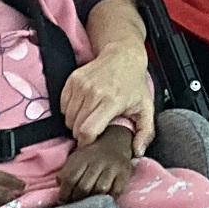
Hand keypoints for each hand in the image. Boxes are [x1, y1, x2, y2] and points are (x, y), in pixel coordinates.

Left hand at [58, 126, 133, 202]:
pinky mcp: (124, 173)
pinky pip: (116, 191)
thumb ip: (66, 173)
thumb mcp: (76, 159)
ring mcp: (112, 167)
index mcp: (83, 158)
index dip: (64, 193)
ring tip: (89, 204)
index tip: (63, 201)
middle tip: (75, 205)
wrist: (115, 142)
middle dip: (77, 199)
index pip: (70, 178)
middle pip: (84, 186)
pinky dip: (109, 198)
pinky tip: (103, 200)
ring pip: (100, 189)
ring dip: (93, 200)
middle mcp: (98, 162)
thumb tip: (61, 195)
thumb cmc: (91, 155)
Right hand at [63, 39, 153, 153]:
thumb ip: (145, 132)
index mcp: (111, 101)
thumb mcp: (145, 108)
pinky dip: (70, 111)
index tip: (93, 143)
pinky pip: (63, 106)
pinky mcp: (72, 80)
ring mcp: (81, 85)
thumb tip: (137, 152)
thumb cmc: (134, 83)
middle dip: (82, 134)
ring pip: (68, 117)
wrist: (123, 55)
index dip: (87, 142)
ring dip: (75, 123)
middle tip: (94, 131)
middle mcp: (93, 93)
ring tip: (90, 118)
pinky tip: (84, 108)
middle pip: (75, 126)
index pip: (87, 131)